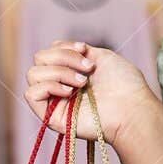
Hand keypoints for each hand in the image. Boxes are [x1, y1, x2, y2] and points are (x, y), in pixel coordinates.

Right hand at [24, 39, 162, 149]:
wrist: (131, 108)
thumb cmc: (124, 85)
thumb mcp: (100, 57)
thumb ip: (76, 51)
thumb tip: (57, 47)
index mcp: (70, 73)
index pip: (49, 52)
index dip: (63, 46)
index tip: (85, 49)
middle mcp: (59, 86)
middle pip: (39, 59)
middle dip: (63, 57)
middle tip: (87, 68)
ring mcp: (54, 102)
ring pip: (33, 74)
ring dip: (59, 72)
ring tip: (82, 83)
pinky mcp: (50, 117)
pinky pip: (31, 94)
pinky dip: (49, 86)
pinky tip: (69, 92)